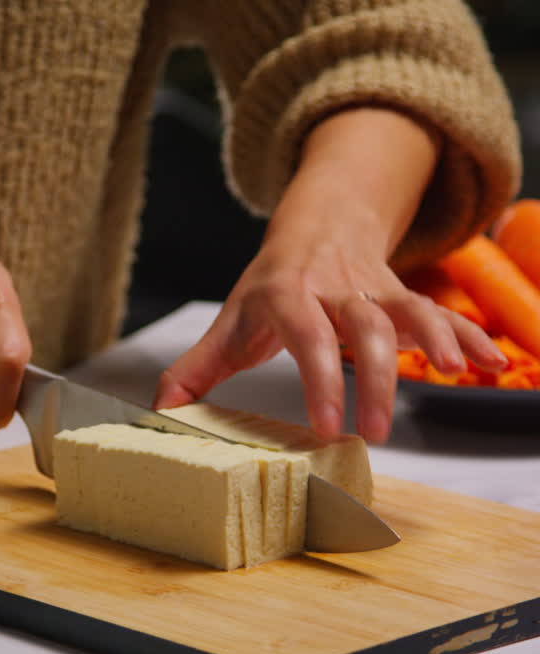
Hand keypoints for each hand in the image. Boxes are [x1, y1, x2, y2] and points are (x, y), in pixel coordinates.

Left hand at [153, 108, 506, 443]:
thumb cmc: (271, 285)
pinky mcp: (405, 296)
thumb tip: (160, 413)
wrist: (318, 222)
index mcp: (287, 295)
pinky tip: (492, 363)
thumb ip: (196, 370)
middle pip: (365, 325)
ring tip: (457, 373)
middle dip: (376, 376)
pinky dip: (469, 337)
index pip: (305, 334)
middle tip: (375, 431)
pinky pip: (441, 313)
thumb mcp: (230, 321)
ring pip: (410, 310)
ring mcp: (376, 290)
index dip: (317, 378)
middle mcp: (335, 289)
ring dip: (437, 339)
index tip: (326, 425)